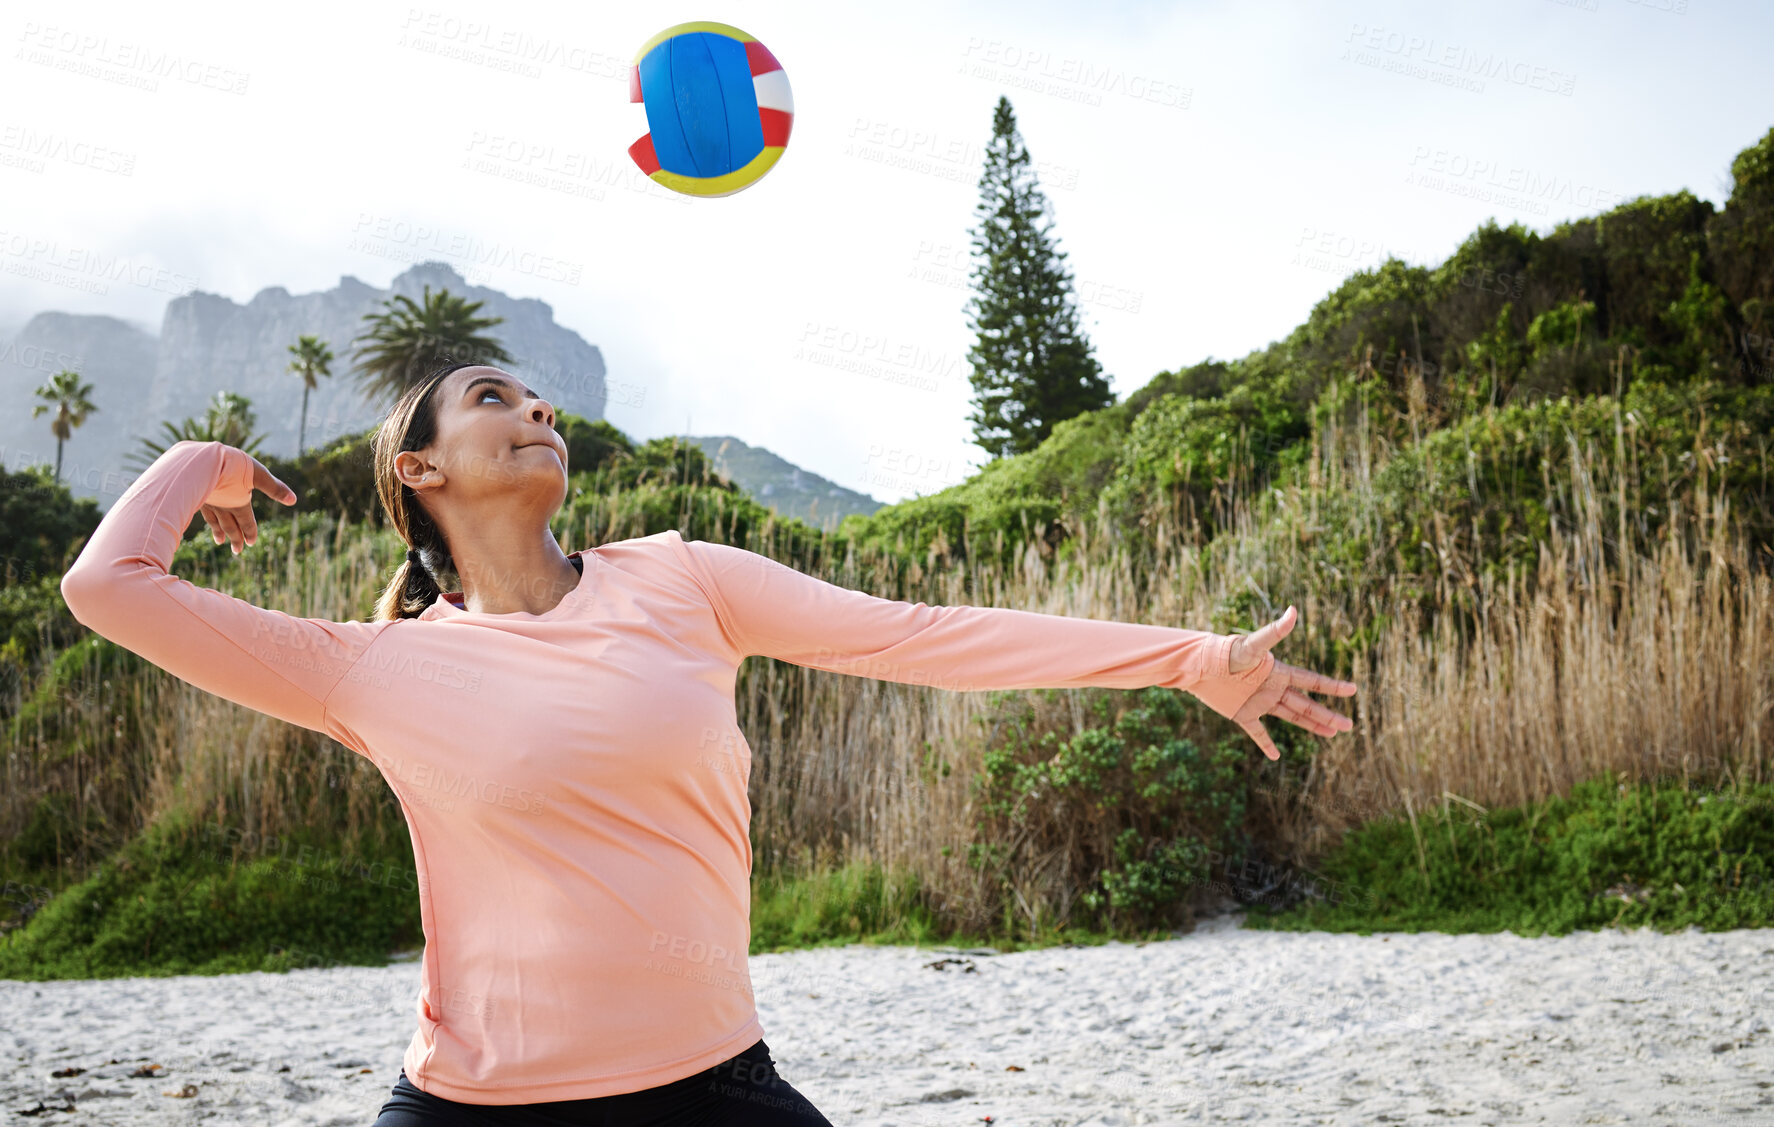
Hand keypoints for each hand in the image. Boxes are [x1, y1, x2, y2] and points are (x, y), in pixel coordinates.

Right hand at [201, 453, 297, 554]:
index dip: (249, 532)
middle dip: (235, 538)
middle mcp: (223, 506)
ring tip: (220, 542)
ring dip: (219, 532)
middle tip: (237, 551)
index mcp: (239, 503)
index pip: (246, 522)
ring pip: (215, 521)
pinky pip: (203, 512)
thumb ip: (275, 488)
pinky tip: (207, 520)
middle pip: (230, 526)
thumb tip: (293, 500)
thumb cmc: (233, 465)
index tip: (250, 543)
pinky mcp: (196, 495)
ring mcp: (209, 502)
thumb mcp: (259, 475)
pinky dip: (207, 520)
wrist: (201, 460)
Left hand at [1226, 605, 1357, 760]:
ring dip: (1311, 726)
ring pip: (1291, 717)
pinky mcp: (1242, 714)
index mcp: (1279, 673)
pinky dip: (1266, 744)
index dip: (1332, 686)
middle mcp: (1273, 689)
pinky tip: (1276, 756)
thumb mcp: (1252, 645)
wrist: (1200, 665)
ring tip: (1331, 734)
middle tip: (1349, 725)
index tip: (1353, 689)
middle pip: (1306, 704)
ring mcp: (1259, 703)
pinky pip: (1257, 732)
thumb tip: (1293, 610)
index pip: (1311, 681)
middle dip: (1328, 715)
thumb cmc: (1226, 652)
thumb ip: (1274, 632)